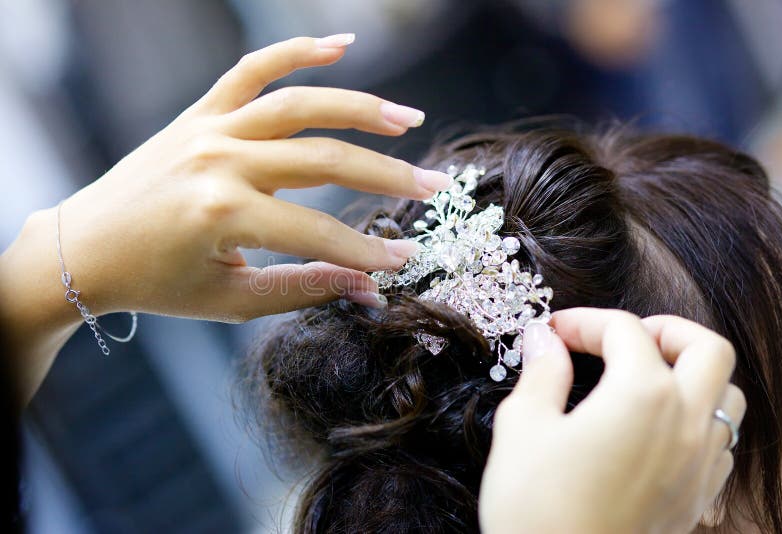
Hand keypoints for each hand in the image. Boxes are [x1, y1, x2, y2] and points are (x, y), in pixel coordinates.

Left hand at [1, 35, 451, 401]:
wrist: (85, 249)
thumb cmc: (156, 283)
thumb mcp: (231, 300)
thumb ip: (304, 289)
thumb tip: (369, 291)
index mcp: (223, 213)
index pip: (318, 231)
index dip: (367, 252)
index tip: (406, 261)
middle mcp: (219, 160)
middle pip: (324, 160)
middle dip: (387, 176)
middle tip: (435, 185)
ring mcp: (209, 129)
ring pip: (299, 105)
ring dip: (359, 108)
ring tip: (408, 119)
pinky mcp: (199, 114)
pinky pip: (251, 71)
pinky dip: (295, 52)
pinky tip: (340, 45)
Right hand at [479, 308, 745, 533]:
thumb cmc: (536, 507)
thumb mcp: (523, 426)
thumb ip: (542, 372)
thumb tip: (544, 340)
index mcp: (642, 395)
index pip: (624, 330)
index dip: (583, 322)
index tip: (553, 333)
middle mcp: (685, 423)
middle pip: (706, 348)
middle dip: (663, 329)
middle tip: (619, 338)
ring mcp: (699, 464)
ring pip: (725, 395)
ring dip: (690, 374)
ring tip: (643, 379)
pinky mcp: (697, 498)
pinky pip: (720, 442)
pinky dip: (696, 420)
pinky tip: (655, 429)